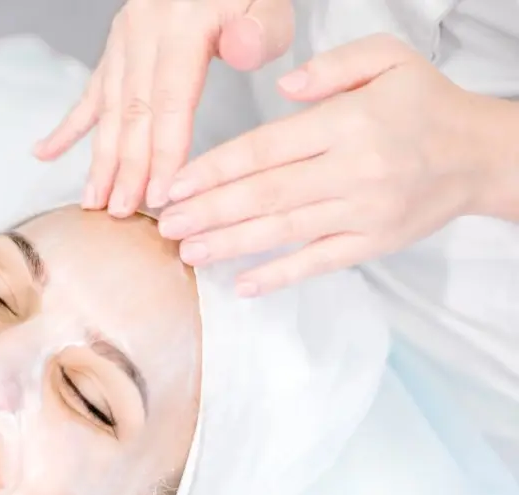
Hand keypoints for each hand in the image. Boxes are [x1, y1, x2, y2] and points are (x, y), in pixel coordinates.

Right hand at [33, 0, 293, 215]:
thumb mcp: (269, 1)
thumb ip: (259, 31)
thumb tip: (237, 52)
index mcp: (183, 22)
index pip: (171, 99)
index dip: (162, 152)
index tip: (158, 195)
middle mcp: (145, 29)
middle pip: (133, 111)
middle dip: (125, 167)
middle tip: (120, 211)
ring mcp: (124, 38)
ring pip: (109, 108)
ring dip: (99, 157)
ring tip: (93, 201)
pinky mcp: (116, 46)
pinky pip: (90, 91)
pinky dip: (68, 127)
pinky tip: (43, 153)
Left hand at [159, 34, 488, 296]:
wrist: (479, 155)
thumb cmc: (423, 105)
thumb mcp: (388, 59)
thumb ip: (332, 67)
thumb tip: (283, 87)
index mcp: (347, 124)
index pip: (266, 149)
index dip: (216, 169)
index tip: (176, 185)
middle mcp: (353, 171)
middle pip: (266, 195)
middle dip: (209, 212)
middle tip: (165, 225)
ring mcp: (363, 213)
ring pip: (284, 231)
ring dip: (230, 244)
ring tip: (187, 251)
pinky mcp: (372, 244)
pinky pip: (319, 264)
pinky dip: (280, 276)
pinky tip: (242, 285)